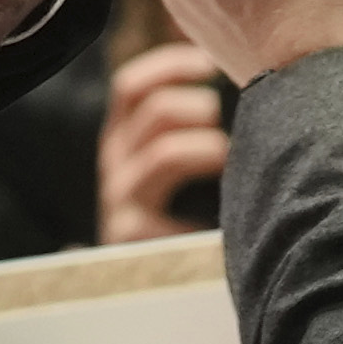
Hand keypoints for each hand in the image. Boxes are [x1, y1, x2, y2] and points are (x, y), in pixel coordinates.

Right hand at [93, 43, 226, 240]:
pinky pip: (169, 204)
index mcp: (123, 136)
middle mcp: (115, 160)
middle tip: (225, 125)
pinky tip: (222, 202)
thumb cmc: (178, 208)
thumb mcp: (173, 157)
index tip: (209, 63)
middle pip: (153, 109)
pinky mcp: (129, 230)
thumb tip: (215, 60)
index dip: (170, 66)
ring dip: (208, 149)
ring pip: (164, 152)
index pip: (131, 86)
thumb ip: (190, 117)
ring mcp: (119, 196)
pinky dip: (201, 193)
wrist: (150, 283)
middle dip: (200, 108)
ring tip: (227, 161)